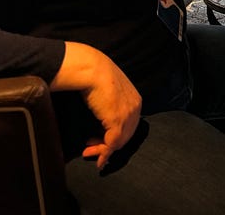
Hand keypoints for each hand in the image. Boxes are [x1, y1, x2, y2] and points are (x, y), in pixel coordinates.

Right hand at [50, 41, 142, 169]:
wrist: (92, 69)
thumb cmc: (96, 76)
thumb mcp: (109, 92)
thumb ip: (111, 105)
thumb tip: (103, 118)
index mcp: (135, 100)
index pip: (129, 125)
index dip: (115, 135)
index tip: (100, 139)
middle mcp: (135, 108)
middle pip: (126, 135)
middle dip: (108, 146)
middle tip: (92, 149)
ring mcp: (127, 115)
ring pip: (119, 142)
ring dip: (103, 151)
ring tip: (88, 152)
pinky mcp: (117, 120)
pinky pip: (112, 143)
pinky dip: (103, 152)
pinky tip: (93, 154)